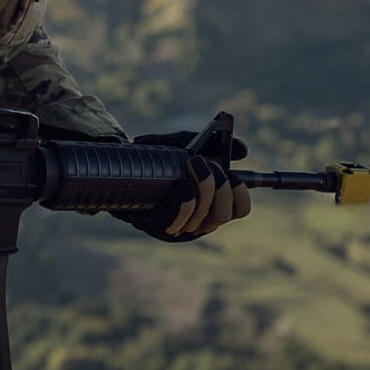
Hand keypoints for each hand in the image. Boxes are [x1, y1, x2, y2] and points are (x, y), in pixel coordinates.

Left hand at [113, 131, 252, 242]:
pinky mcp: (158, 226)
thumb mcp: (191, 143)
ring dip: (203, 187)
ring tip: (192, 163)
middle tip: (206, 164)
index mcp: (212, 202)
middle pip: (223, 214)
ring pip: (204, 217)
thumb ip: (217, 143)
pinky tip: (183, 184)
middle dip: (220, 187)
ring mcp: (178, 226)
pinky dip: (186, 201)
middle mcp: (199, 219)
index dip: (241, 194)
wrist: (125, 162)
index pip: (240, 209)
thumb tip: (243, 149)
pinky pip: (178, 220)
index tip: (233, 175)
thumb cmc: (161, 156)